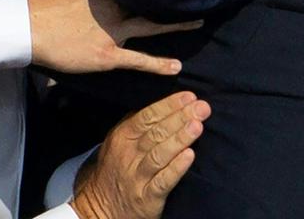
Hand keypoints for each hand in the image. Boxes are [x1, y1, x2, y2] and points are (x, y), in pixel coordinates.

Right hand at [27, 0, 201, 75]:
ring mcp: (114, 32)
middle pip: (152, 0)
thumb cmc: (46, 2)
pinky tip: (176, 68)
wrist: (27, 26)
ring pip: (152, 27)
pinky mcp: (108, 54)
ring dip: (176, 25)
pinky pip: (137, 60)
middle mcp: (115, 7)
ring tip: (199, 23)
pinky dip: (158, 64)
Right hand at [71, 91, 210, 218]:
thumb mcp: (119, 142)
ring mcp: (137, 177)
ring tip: (197, 126)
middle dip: (181, 118)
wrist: (101, 208)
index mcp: (122, 137)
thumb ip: (138, 123)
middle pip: (156, 133)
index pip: (147, 117)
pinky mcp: (147, 198)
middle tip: (202, 107)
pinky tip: (190, 156)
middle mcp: (128, 155)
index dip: (169, 105)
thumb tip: (168, 102)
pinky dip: (176, 168)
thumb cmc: (118, 168)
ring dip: (180, 139)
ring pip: (159, 155)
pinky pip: (163, 181)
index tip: (190, 96)